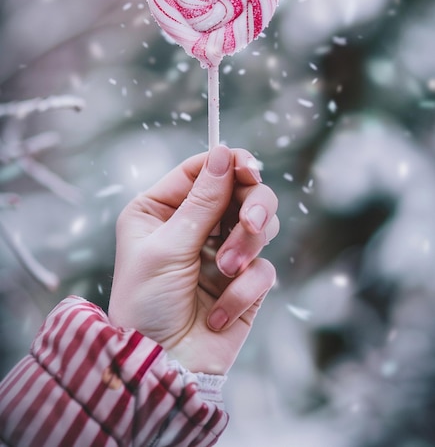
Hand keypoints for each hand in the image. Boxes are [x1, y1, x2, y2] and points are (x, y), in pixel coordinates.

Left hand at [108, 145, 278, 374]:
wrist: (162, 369)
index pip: (202, 171)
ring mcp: (222, 253)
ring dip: (247, 247)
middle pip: (241, 192)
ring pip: (260, 225)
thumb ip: (202, 202)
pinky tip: (218, 312)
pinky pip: (263, 270)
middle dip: (253, 205)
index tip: (250, 169)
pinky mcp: (244, 284)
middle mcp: (194, 226)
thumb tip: (224, 153)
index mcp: (162, 210)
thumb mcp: (167, 247)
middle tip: (252, 222)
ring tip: (226, 272)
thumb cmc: (147, 306)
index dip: (230, 164)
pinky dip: (244, 289)